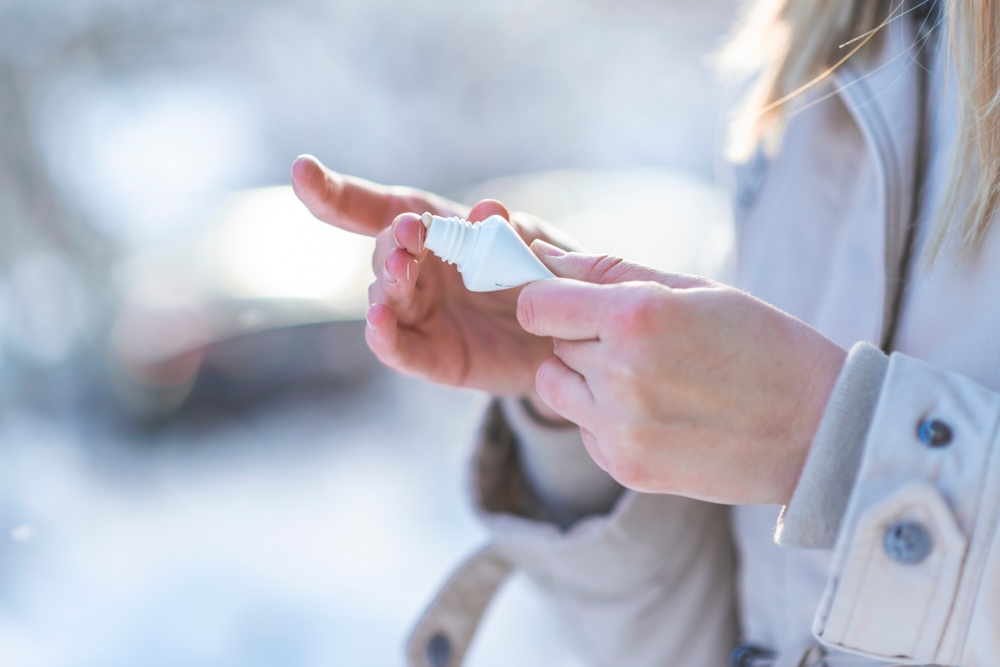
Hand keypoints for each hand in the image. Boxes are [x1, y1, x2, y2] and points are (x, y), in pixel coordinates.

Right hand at [291, 155, 566, 394]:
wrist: (571, 336)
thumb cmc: (546, 277)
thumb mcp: (536, 245)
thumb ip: (510, 230)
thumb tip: (489, 210)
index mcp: (432, 232)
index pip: (375, 209)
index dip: (334, 193)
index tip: (301, 171)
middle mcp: (416, 272)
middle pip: (384, 252)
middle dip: (394, 241)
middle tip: (411, 232)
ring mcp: (420, 315)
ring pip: (386, 298)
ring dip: (389, 283)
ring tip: (401, 269)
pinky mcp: (433, 357)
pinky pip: (399, 349)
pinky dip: (385, 337)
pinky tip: (379, 322)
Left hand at [517, 243, 846, 504]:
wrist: (818, 430)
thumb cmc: (762, 344)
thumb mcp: (695, 288)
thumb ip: (611, 271)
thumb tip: (544, 256)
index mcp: (636, 318)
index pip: (536, 305)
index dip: (549, 299)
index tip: (571, 301)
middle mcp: (619, 375)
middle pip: (555, 342)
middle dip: (585, 335)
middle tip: (645, 341)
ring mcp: (620, 428)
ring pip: (558, 387)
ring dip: (586, 377)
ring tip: (648, 376)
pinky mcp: (625, 467)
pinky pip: (583, 427)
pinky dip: (606, 417)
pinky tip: (660, 413)